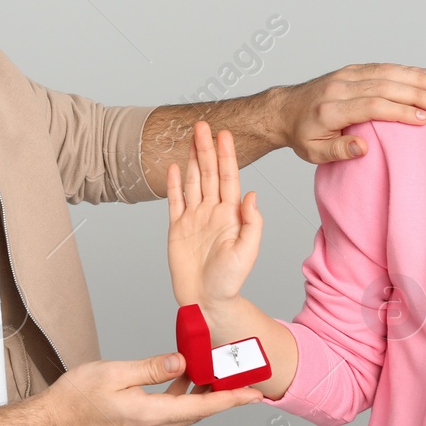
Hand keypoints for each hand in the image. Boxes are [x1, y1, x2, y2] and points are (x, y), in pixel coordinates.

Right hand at [42, 352, 261, 425]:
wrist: (52, 422)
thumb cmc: (76, 398)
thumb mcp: (115, 373)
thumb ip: (151, 368)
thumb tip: (181, 362)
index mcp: (150, 415)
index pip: (202, 407)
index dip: (231, 400)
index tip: (255, 395)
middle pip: (199, 412)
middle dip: (223, 394)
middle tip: (243, 377)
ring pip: (185, 412)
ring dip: (202, 394)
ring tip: (216, 371)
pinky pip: (170, 412)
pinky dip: (183, 395)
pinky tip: (182, 376)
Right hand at [166, 121, 262, 308]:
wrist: (207, 301)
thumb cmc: (229, 281)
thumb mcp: (247, 252)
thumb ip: (252, 223)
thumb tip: (251, 194)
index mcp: (230, 215)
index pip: (228, 178)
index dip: (226, 155)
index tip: (224, 134)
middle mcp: (212, 212)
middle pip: (208, 173)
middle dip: (206, 148)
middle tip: (202, 125)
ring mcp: (194, 218)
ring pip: (192, 181)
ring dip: (191, 159)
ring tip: (191, 138)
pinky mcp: (177, 228)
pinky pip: (175, 201)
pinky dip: (174, 183)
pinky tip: (174, 166)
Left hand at [276, 63, 425, 162]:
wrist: (283, 110)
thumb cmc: (302, 134)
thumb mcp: (313, 151)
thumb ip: (338, 150)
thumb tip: (363, 148)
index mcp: (331, 109)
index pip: (371, 106)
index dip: (399, 111)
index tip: (423, 119)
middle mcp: (339, 87)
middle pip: (384, 86)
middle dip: (416, 93)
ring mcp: (346, 75)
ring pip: (386, 72)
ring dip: (416, 78)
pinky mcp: (351, 70)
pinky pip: (382, 67)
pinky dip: (405, 70)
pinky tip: (425, 75)